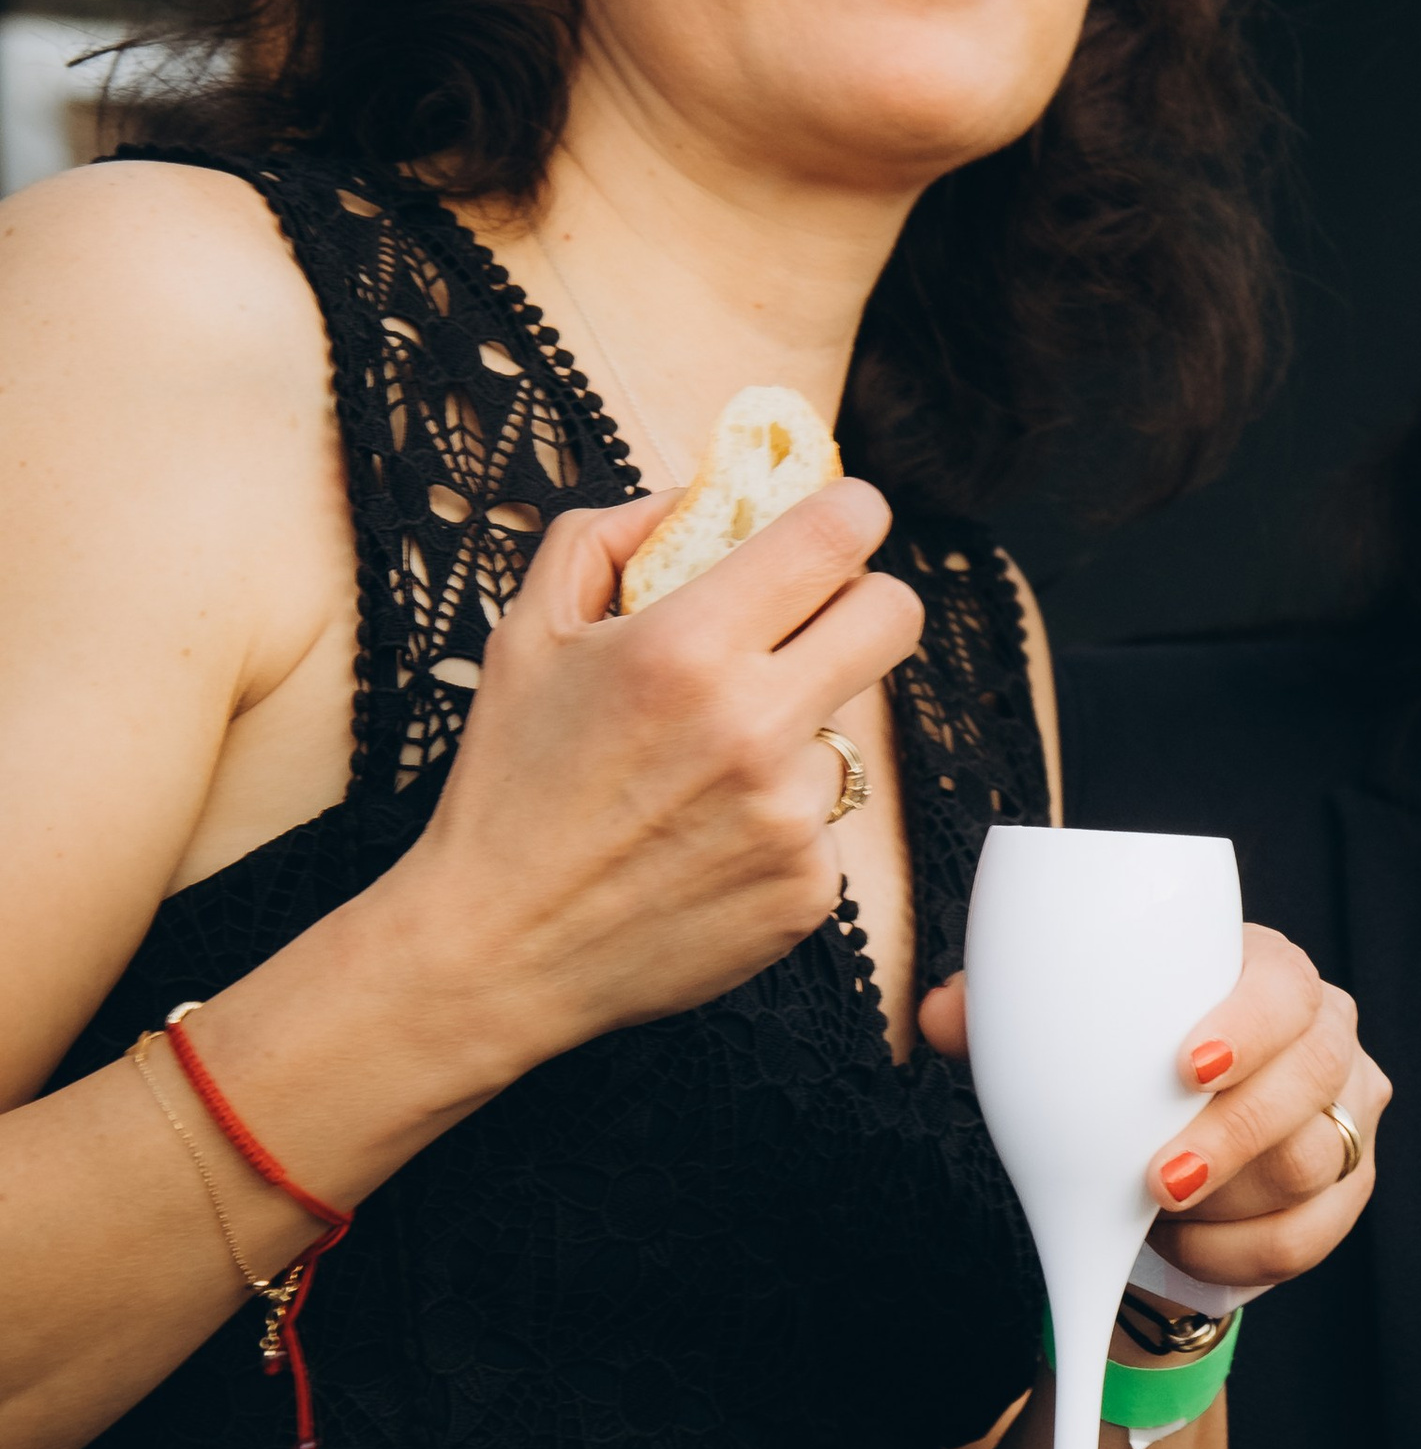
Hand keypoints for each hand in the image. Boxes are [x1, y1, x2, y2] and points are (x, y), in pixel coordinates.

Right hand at [389, 481, 922, 1062]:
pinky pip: (828, 820)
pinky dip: (781, 819)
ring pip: (849, 729)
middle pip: (894, 617)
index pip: (837, 538)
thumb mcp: (526, 634)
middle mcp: (754, 728)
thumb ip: (608, 537)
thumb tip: (695, 498)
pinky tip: (707, 840)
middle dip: (863, 602)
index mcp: (687, 649)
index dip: (852, 511)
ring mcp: (792, 817)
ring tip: (707, 772)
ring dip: (797, 733)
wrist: (497, 950)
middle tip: (812, 620)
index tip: (843, 517)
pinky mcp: (810, 890)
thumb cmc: (509, 786)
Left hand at [917, 922, 1387, 1292]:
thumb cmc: (1119, 1076)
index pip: (1284, 984)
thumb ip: (1006, 1017)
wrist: (1154, 1155)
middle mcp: (1322, 1034)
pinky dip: (1246, 1252)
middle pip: (1311, 1077)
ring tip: (1157, 1211)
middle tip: (1156, 1178)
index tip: (1185, 1065)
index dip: (1249, 1022)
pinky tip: (1190, 1246)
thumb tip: (943, 1014)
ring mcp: (1347, 1111)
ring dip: (1229, 1199)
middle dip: (1233, 1135)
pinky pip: (1316, 1232)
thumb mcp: (1065, 1041)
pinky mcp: (1352, 1184)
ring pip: (1314, 1161)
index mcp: (1263, 974)